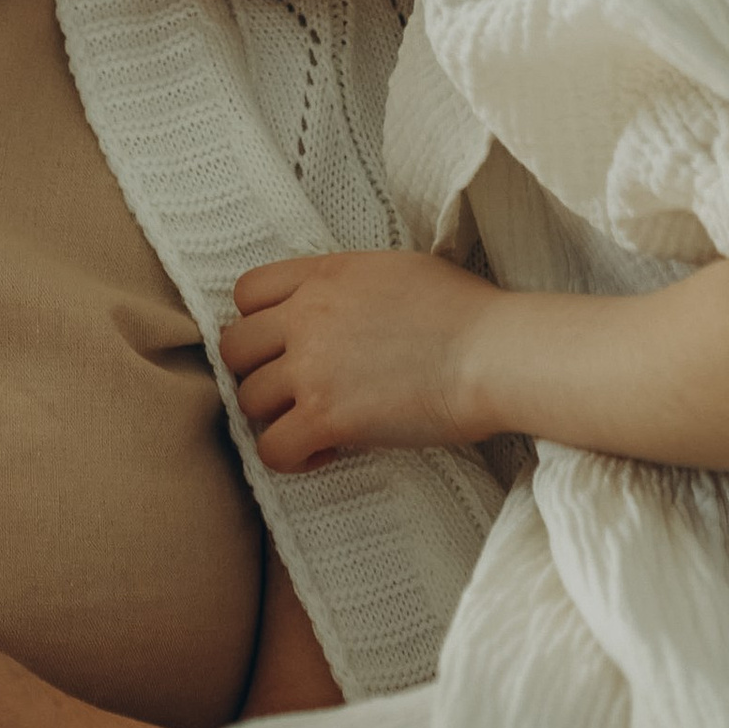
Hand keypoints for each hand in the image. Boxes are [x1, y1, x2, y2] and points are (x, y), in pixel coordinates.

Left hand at [219, 250, 494, 471]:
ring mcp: (311, 367)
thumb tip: (343, 306)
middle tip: (293, 391)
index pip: (247, 292)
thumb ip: (350, 285)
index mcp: (323, 274)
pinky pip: (272, 448)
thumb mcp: (395, 270)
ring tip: (314, 424)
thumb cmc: (465, 313)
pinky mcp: (325, 416)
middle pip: (234, 347)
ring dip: (275, 416)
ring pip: (247, 399)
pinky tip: (326, 451)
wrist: (494, 353)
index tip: (285, 345)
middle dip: (258, 372)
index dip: (259, 322)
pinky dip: (292, 456)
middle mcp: (305, 315)